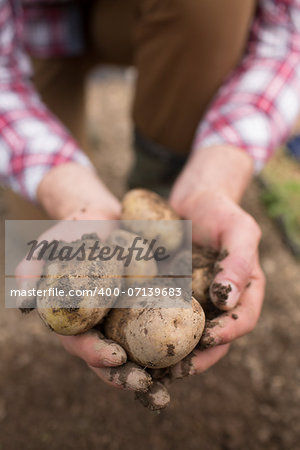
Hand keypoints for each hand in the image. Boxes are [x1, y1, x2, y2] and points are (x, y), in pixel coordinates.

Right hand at [16, 163, 158, 395]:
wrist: (105, 220)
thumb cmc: (74, 234)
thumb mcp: (52, 246)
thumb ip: (34, 269)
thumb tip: (21, 297)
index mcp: (77, 320)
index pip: (81, 345)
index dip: (95, 354)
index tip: (114, 357)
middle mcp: (103, 325)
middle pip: (114, 359)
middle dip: (129, 376)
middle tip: (149, 387)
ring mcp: (127, 319)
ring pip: (142, 351)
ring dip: (159, 369)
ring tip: (179, 377)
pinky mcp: (149, 307)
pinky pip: (163, 326)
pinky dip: (178, 339)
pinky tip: (199, 346)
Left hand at [167, 145, 265, 377]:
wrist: (192, 201)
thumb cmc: (220, 211)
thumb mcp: (238, 229)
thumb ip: (239, 261)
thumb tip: (228, 301)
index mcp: (244, 291)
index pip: (243, 320)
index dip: (228, 335)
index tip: (209, 341)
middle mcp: (220, 302)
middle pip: (214, 340)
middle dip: (197, 358)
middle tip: (175, 370)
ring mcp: (195, 301)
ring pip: (187, 335)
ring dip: (171, 354)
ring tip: (151, 366)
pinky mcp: (170, 295)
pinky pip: (162, 316)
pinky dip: (151, 331)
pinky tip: (133, 339)